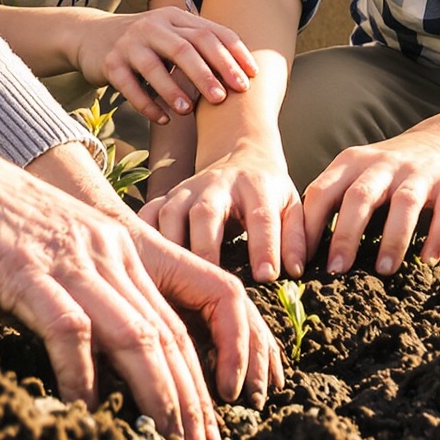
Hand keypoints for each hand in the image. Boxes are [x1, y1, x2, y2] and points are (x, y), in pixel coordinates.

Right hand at [0, 86, 237, 439]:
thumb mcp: (47, 253)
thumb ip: (75, 299)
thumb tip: (88, 369)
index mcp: (115, 245)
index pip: (175, 318)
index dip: (200, 374)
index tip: (206, 420)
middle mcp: (103, 250)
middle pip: (166, 333)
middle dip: (191, 397)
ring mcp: (67, 259)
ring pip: (134, 334)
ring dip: (158, 394)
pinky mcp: (25, 271)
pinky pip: (70, 331)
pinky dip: (82, 376)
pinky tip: (85, 410)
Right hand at [74, 5, 255, 122]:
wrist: (91, 35)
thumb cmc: (145, 41)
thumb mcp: (171, 34)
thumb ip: (200, 44)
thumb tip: (245, 71)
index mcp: (175, 17)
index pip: (210, 32)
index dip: (232, 54)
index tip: (250, 77)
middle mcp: (153, 26)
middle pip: (186, 48)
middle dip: (208, 73)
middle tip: (225, 98)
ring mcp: (129, 44)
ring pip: (155, 67)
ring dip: (174, 91)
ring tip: (189, 112)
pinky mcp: (110, 63)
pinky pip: (130, 86)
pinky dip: (147, 104)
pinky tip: (163, 118)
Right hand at [139, 142, 305, 281]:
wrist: (241, 156)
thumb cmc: (269, 193)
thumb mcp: (293, 207)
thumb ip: (297, 237)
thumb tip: (294, 272)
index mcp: (256, 187)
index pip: (261, 216)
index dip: (264, 246)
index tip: (267, 277)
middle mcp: (218, 184)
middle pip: (207, 213)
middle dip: (205, 247)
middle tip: (208, 283)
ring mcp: (187, 189)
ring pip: (171, 213)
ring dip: (170, 247)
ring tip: (172, 282)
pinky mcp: (166, 196)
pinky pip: (147, 214)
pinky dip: (142, 236)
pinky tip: (142, 264)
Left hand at [303, 121, 439, 273]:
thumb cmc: (392, 169)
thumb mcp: (359, 172)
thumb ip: (335, 199)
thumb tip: (304, 248)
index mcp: (353, 162)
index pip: (322, 191)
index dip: (308, 226)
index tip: (300, 262)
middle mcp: (384, 164)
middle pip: (359, 197)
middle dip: (345, 235)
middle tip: (335, 270)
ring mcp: (419, 173)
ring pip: (403, 204)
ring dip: (393, 238)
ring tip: (383, 269)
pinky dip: (438, 235)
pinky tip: (428, 260)